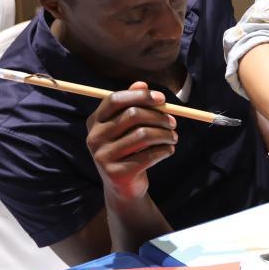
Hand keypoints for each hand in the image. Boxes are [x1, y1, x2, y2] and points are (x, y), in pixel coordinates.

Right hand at [86, 82, 177, 200]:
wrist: (122, 186)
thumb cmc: (128, 149)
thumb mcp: (127, 127)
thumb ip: (132, 104)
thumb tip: (141, 83)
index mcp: (95, 122)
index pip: (114, 99)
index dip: (140, 96)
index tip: (162, 99)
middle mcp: (95, 138)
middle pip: (132, 115)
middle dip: (159, 116)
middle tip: (173, 122)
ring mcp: (103, 157)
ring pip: (144, 135)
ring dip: (166, 135)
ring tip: (173, 137)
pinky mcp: (117, 173)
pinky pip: (149, 155)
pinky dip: (165, 150)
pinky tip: (168, 150)